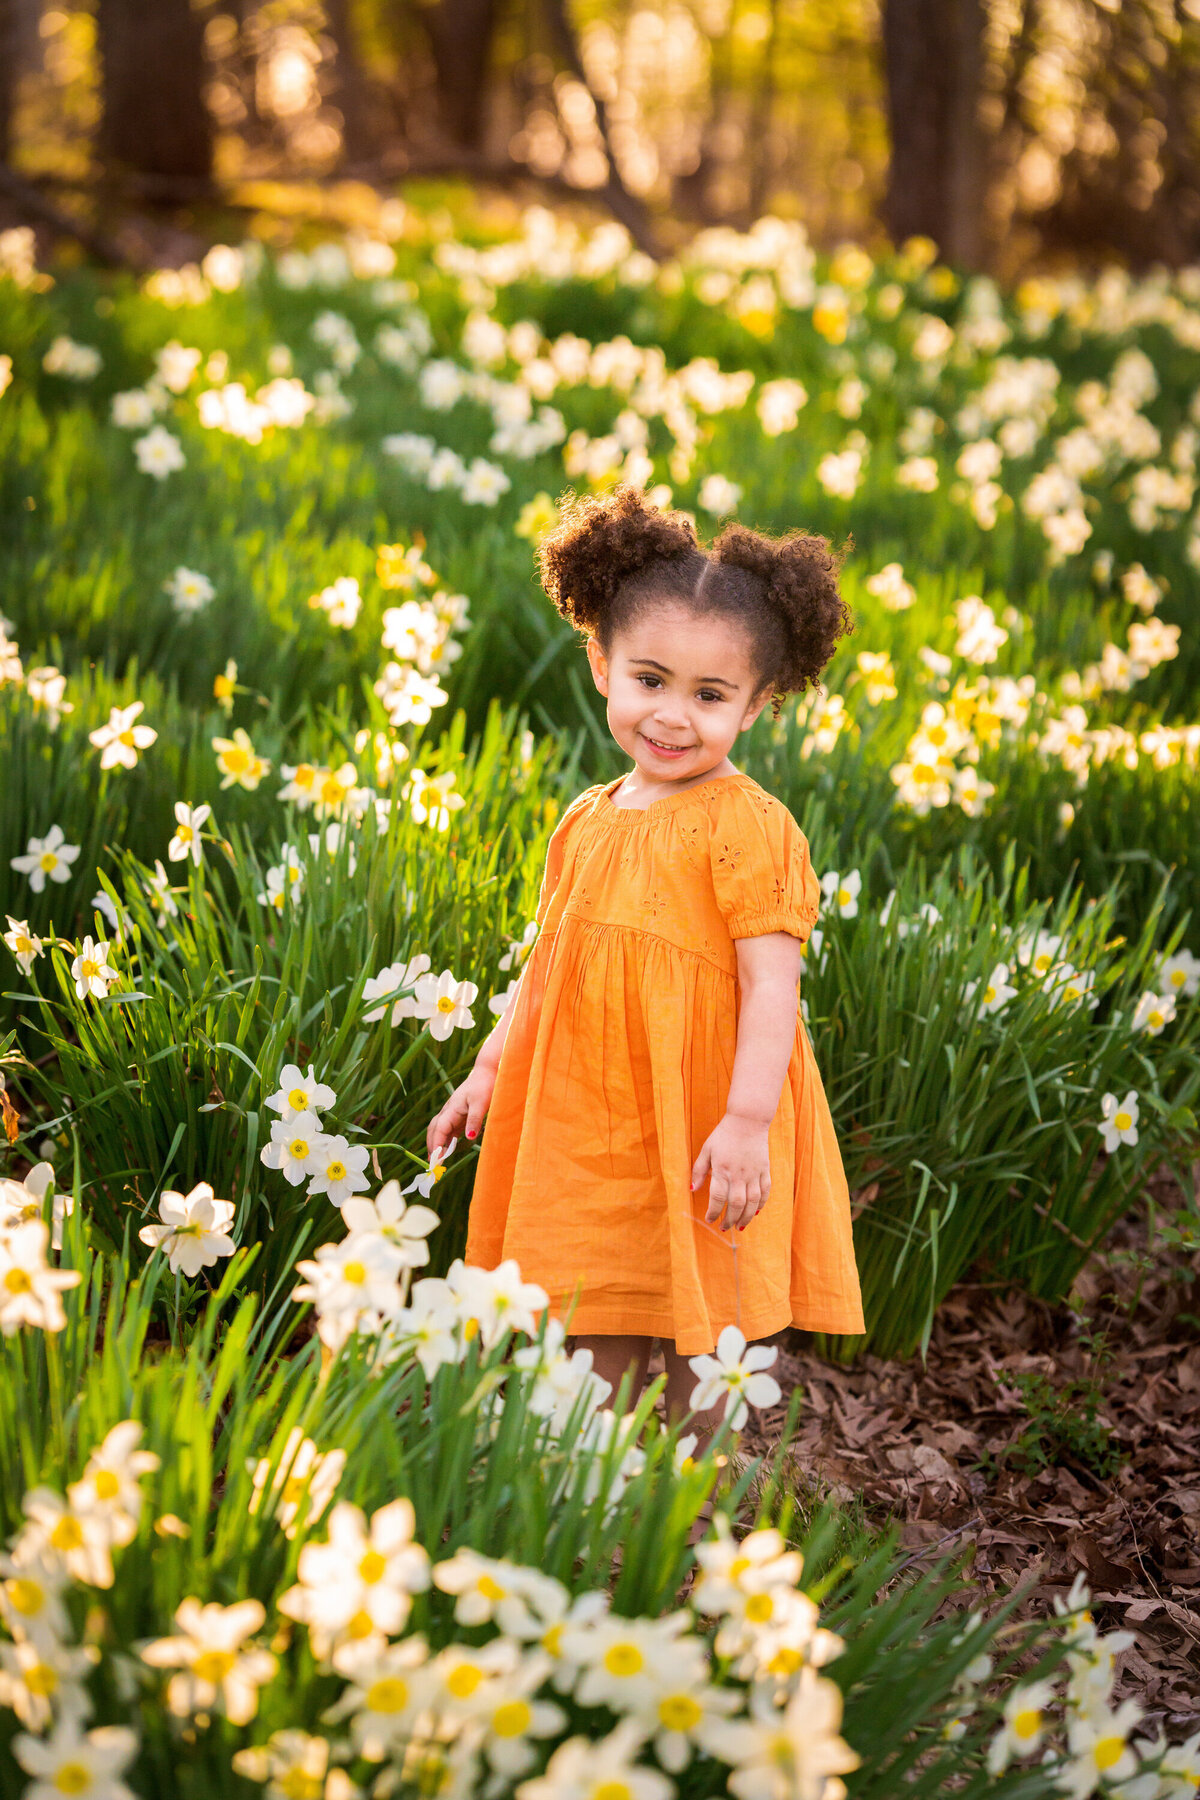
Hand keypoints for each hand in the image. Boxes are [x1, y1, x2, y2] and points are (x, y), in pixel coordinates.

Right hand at [426, 1060, 497, 1158]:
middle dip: (432, 1145)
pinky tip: (448, 1149)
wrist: (487, 1073)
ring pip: (439, 1130)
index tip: (436, 1158)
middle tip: (433, 1163)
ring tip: (437, 1159)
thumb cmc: (484, 1086)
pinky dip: (445, 1140)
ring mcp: (453, 1112)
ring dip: (437, 1143)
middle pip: (434, 1129)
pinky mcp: (459, 1114)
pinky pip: (448, 1129)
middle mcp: (449, 1111)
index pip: (439, 1128)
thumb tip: (469, 1137)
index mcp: (452, 1108)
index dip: (436, 1143)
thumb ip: (474, 1120)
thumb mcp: (481, 1103)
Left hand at [690, 1114, 771, 1231]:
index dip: (713, 1212)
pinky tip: (754, 1212)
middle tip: (724, 1227)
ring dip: (745, 1217)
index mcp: (722, 1169)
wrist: (747, 1120)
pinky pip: (765, 1192)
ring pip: (752, 1202)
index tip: (710, 1219)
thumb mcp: (706, 1150)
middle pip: (735, 1204)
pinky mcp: (765, 1170)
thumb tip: (692, 1190)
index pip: (717, 1198)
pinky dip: (760, 1205)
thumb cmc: (723, 1135)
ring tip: (739, 1226)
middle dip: (729, 1219)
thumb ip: (698, 1171)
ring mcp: (754, 1173)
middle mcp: (739, 1174)